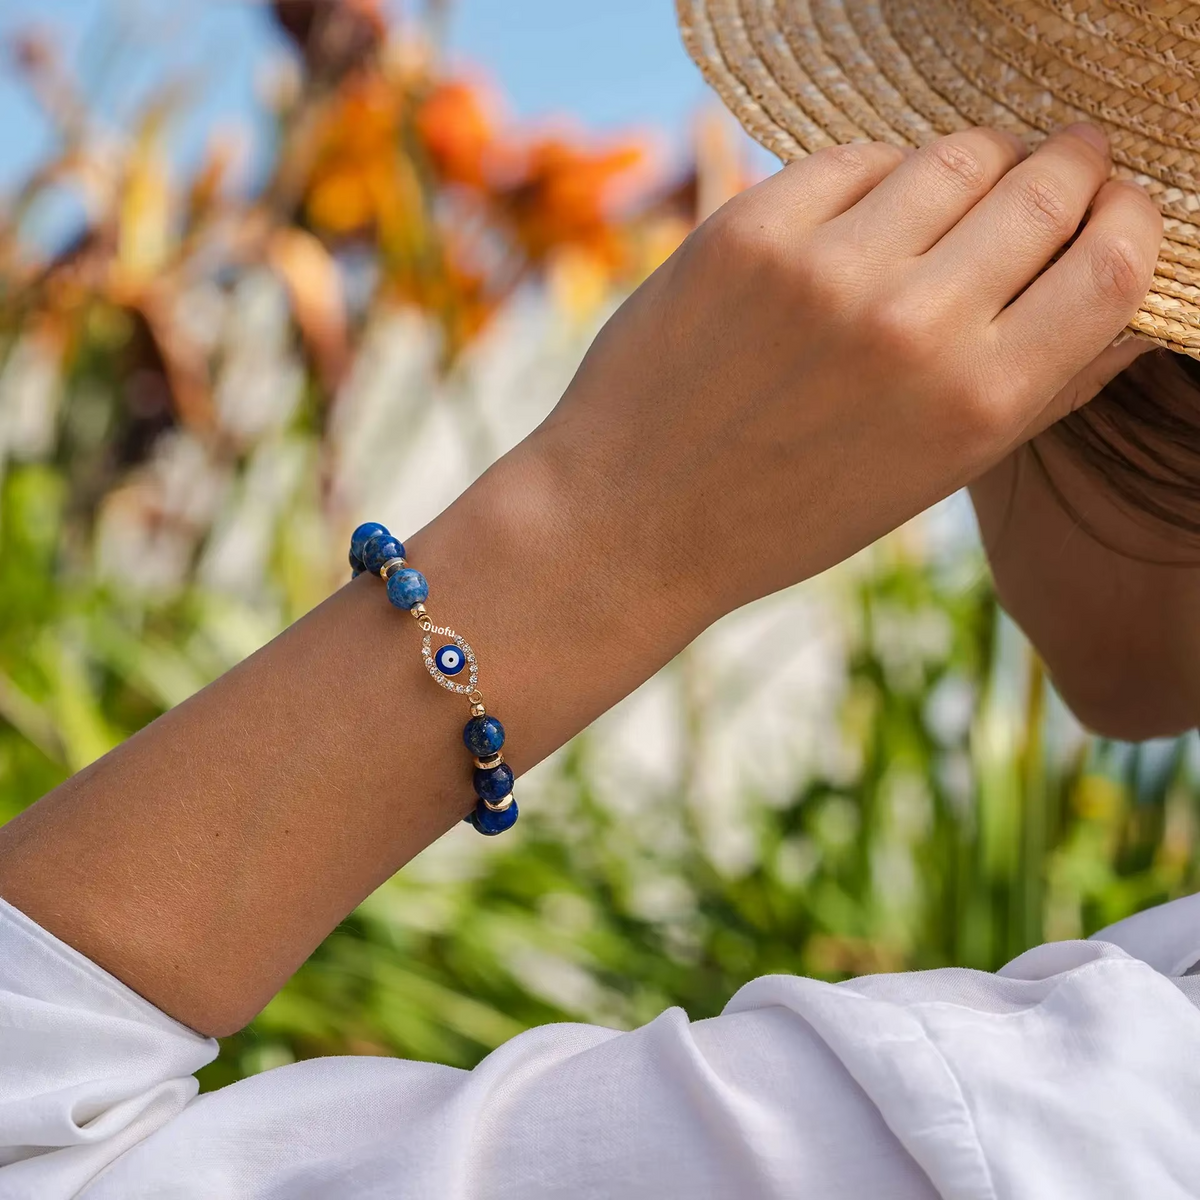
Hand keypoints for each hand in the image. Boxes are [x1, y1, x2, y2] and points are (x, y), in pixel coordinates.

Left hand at [535, 123, 1161, 631]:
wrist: (633, 520)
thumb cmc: (788, 513)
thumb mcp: (930, 478)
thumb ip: (1041, 390)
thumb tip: (1135, 308)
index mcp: (977, 404)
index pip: (1116, 261)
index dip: (1131, 217)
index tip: (1118, 206)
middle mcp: (912, 326)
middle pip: (1044, 188)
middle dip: (1069, 166)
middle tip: (1062, 164)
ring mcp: (825, 269)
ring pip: (953, 155)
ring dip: (977, 160)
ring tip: (962, 189)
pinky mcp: (748, 232)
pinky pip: (852, 159)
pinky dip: (874, 176)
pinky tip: (864, 213)